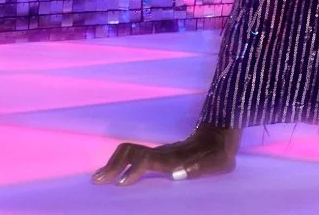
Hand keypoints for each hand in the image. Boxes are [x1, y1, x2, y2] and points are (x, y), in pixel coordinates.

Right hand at [92, 124, 240, 185]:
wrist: (221, 134)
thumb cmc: (221, 153)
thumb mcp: (218, 161)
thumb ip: (202, 165)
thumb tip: (180, 172)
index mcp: (173, 157)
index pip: (146, 160)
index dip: (132, 170)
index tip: (119, 183)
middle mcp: (163, 153)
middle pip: (131, 153)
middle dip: (113, 166)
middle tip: (96, 181)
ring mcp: (160, 152)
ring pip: (130, 153)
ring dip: (113, 164)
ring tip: (98, 178)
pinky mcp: (159, 155)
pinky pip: (134, 156)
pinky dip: (119, 164)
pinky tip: (111, 175)